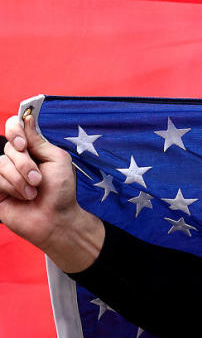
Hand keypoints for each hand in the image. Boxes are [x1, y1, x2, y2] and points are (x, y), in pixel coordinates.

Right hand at [0, 110, 103, 271]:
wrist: (56, 219)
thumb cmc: (61, 192)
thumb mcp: (57, 161)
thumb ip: (39, 141)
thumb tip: (26, 118)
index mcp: (31, 149)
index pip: (14, 128)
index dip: (15, 131)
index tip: (24, 144)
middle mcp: (15, 159)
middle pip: (9, 148)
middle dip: (25, 165)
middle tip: (38, 180)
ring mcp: (4, 173)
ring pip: (1, 164)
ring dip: (21, 180)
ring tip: (33, 193)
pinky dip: (12, 187)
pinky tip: (23, 197)